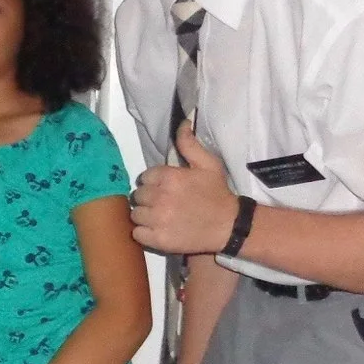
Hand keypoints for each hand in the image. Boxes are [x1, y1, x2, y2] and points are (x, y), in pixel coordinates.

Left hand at [130, 124, 239, 256]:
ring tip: (160, 216)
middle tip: (163, 202)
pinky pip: (137, 233)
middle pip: (138, 196)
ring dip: (145, 215)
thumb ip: (190, 144)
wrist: (228, 226)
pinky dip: (144, 232)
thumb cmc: (217, 193)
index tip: (164, 188)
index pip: (145, 177)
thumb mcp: (208, 164)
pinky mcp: (158, 239)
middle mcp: (160, 198)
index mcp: (169, 177)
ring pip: (135, 214)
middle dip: (148, 198)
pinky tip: (158, 229)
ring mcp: (158, 220)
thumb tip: (182, 123)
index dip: (154, 182)